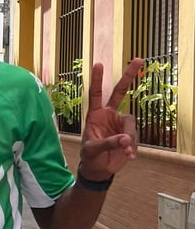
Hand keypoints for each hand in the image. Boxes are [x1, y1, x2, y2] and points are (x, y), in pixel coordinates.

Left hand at [80, 58, 143, 179]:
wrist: (98, 169)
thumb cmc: (89, 156)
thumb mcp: (92, 149)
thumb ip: (107, 143)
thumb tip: (124, 138)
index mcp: (95, 115)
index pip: (96, 94)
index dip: (97, 80)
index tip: (99, 64)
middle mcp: (109, 115)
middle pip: (120, 92)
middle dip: (128, 76)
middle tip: (138, 59)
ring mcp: (120, 124)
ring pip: (130, 123)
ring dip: (128, 137)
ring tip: (124, 151)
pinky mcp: (129, 135)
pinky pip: (134, 137)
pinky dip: (131, 147)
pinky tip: (128, 156)